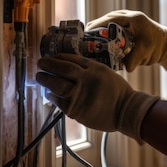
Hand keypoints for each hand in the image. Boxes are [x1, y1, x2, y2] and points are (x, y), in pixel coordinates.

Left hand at [36, 53, 158, 142]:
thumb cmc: (117, 91)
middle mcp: (87, 80)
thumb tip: (68, 67)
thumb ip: (89, 69)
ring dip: (46, 80)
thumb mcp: (106, 73)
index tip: (52, 56)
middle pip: (63, 70)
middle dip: (49, 65)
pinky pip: (60, 102)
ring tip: (40, 77)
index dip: (59, 57)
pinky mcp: (77, 110)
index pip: (72, 59)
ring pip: (58, 86)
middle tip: (40, 63)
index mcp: (95, 69)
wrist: (126, 110)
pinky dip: (53, 97)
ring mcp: (81, 96)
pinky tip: (49, 94)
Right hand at [86, 10, 166, 71]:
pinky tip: (97, 47)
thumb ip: (136, 59)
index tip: (84, 37)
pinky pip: (109, 29)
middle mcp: (126, 16)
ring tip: (87, 46)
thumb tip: (126, 68)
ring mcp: (124, 20)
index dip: (94, 28)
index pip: (108, 20)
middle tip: (83, 44)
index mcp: (132, 18)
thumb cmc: (158, 46)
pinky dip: (103, 36)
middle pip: (103, 21)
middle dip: (93, 32)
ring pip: (105, 25)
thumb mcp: (147, 52)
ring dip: (97, 34)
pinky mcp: (124, 26)